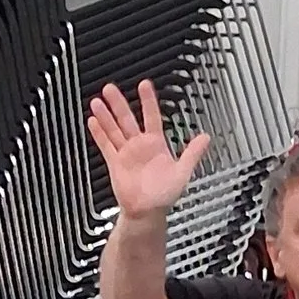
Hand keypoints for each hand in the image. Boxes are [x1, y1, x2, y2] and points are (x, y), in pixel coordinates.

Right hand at [86, 78, 209, 219]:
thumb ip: (192, 153)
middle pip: (127, 119)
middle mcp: (140, 146)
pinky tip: (93, 122)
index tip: (144, 85)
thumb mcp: (183, 171)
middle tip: (110, 89)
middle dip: (119, 104)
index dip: (148, 101)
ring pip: (114, 130)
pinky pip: (106, 145)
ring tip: (98, 102)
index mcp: (156, 145)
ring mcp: (126, 153)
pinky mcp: (115, 163)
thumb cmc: (165, 195)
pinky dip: (99, 134)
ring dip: (106, 116)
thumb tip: (206, 138)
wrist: (148, 212)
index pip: (152, 116)